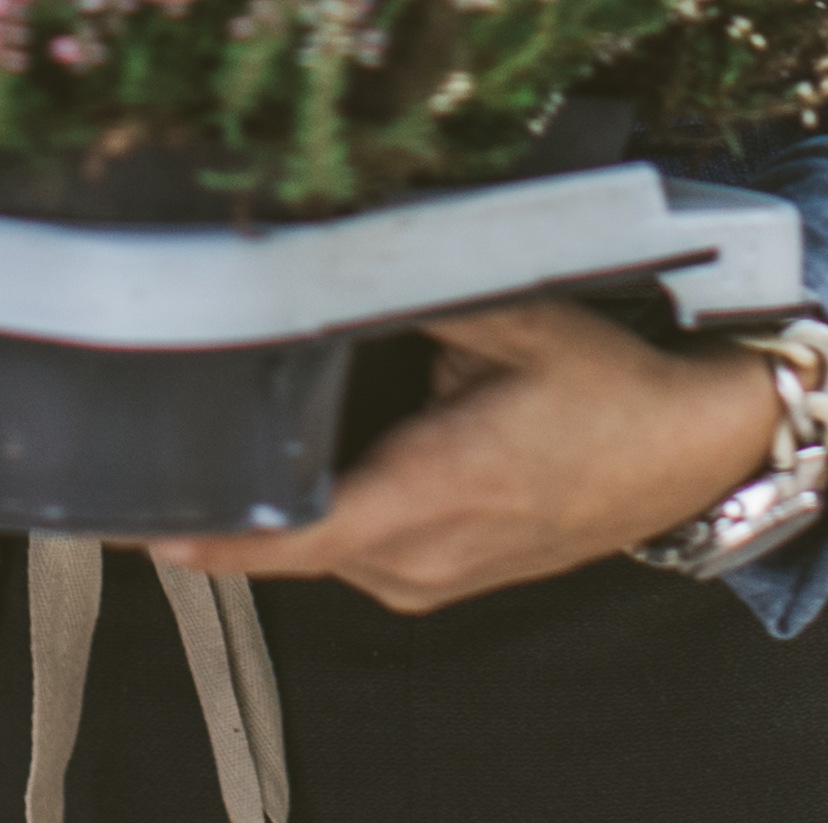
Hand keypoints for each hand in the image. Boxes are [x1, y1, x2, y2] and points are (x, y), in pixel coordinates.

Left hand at [154, 300, 787, 614]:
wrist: (688, 453)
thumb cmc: (611, 388)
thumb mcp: (514, 315)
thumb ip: (416, 283)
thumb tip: (329, 245)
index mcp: (434, 492)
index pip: (292, 537)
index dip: (210, 532)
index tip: (138, 516)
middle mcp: (424, 556)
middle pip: (287, 546)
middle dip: (227, 503)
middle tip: (162, 444)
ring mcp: (432, 580)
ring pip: (319, 552)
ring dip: (278, 509)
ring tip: (235, 443)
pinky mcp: (440, 582)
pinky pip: (354, 556)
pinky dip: (325, 517)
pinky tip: (313, 465)